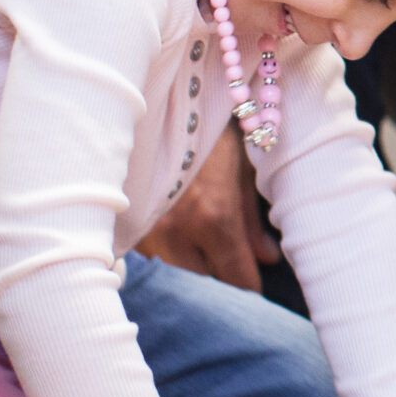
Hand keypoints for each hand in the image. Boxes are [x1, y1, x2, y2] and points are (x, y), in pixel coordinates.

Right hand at [135, 127, 280, 291]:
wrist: (162, 103)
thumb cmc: (212, 133)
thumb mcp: (243, 172)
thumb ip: (252, 222)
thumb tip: (268, 259)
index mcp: (213, 218)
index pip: (236, 279)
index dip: (250, 290)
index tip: (256, 293)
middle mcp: (176, 230)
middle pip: (203, 288)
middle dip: (222, 289)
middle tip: (235, 282)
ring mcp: (146, 228)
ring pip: (174, 277)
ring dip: (194, 277)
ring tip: (210, 268)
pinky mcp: (127, 223)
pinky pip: (150, 259)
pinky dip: (168, 261)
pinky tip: (181, 253)